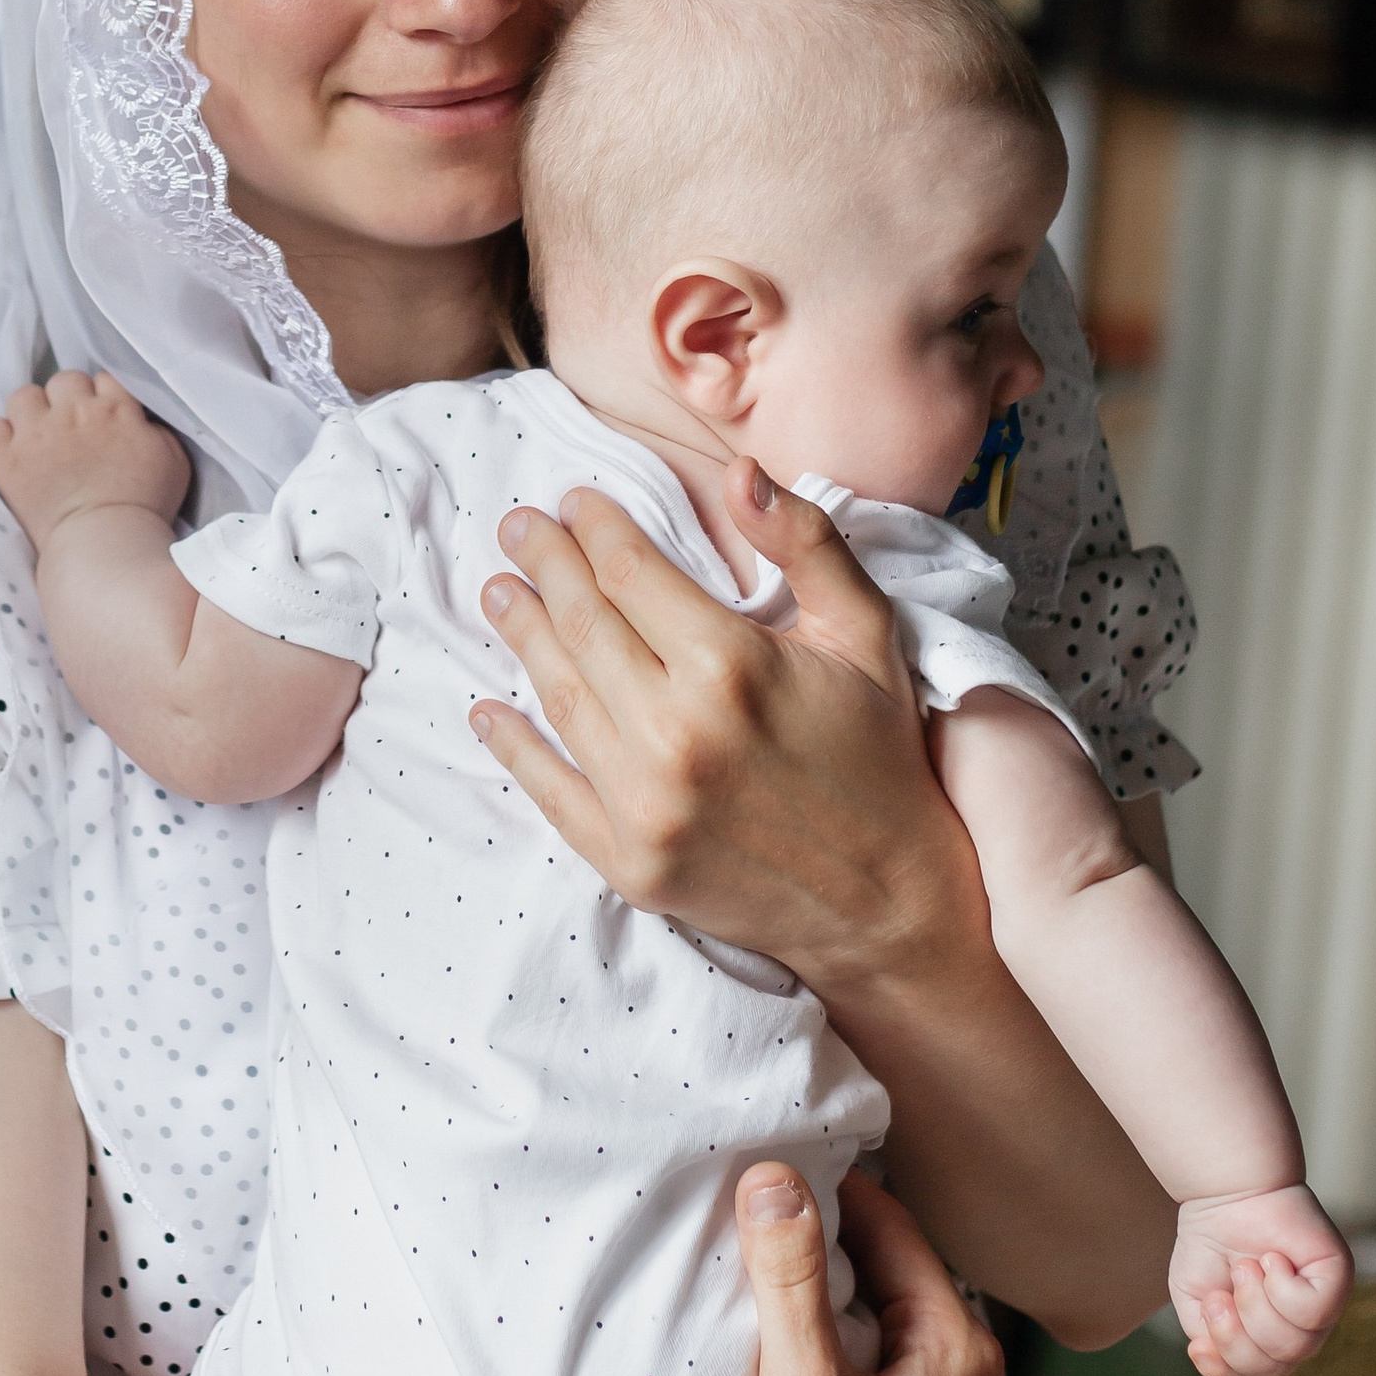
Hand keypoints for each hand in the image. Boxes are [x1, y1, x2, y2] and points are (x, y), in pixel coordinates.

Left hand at [0, 371, 189, 549]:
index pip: (103, 380)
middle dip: (68, 401)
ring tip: (38, 439)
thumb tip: (138, 419)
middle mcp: (73, 412)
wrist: (105, 543)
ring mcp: (35, 433)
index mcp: (115, 409)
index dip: (103, 399)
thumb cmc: (145, 507)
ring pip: (24, 396)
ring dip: (32, 413)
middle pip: (64, 380)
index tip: (103, 422)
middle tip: (72, 431)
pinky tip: (12, 455)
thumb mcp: (173, 460)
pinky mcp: (6, 458)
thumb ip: (155, 429)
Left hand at [473, 465, 970, 990]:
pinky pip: (550, 791)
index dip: (594, 530)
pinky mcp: (629, 863)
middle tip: (516, 530)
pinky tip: (485, 712)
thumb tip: (739, 473)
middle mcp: (678, 733)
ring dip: (521, 636)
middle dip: (543, 565)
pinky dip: (511, 747)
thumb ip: (806, 543)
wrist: (890, 902)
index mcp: (732, 666)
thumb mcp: (866, 633)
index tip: (573, 502)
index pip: (630, 574)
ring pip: (560, 696)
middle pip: (582, 624)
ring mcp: (646, 805)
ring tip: (498, 593)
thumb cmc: (877, 754)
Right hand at [691, 1166, 1003, 1375]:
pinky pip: (886, 1370)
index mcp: (963, 1352)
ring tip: (773, 1268)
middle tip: (767, 1206)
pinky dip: (847, 1345)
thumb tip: (775, 1175)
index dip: (834, 1192)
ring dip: (840, 1295)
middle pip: (895, 1275)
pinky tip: (798, 1350)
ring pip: (891, 1323)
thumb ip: (791, 1277)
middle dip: (836, 1241)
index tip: (778, 1160)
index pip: (894, 1230)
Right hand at [1170, 1184, 1352, 1375]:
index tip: (1198, 1344)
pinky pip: (1311, 1312)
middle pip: (1274, 1368)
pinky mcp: (1337, 1278)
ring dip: (1255, 1306)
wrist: (1223, 1192)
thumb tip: (1217, 1360)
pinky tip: (1272, 1259)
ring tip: (1245, 1267)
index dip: (1224, 1370)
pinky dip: (1280, 1286)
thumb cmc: (1211, 1244)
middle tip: (1219, 1295)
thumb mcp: (1196, 1303)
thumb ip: (1210, 1343)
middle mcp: (1300, 1330)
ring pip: (1294, 1345)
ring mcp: (1323, 1307)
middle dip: (1235, 1336)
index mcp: (1267, 1340)